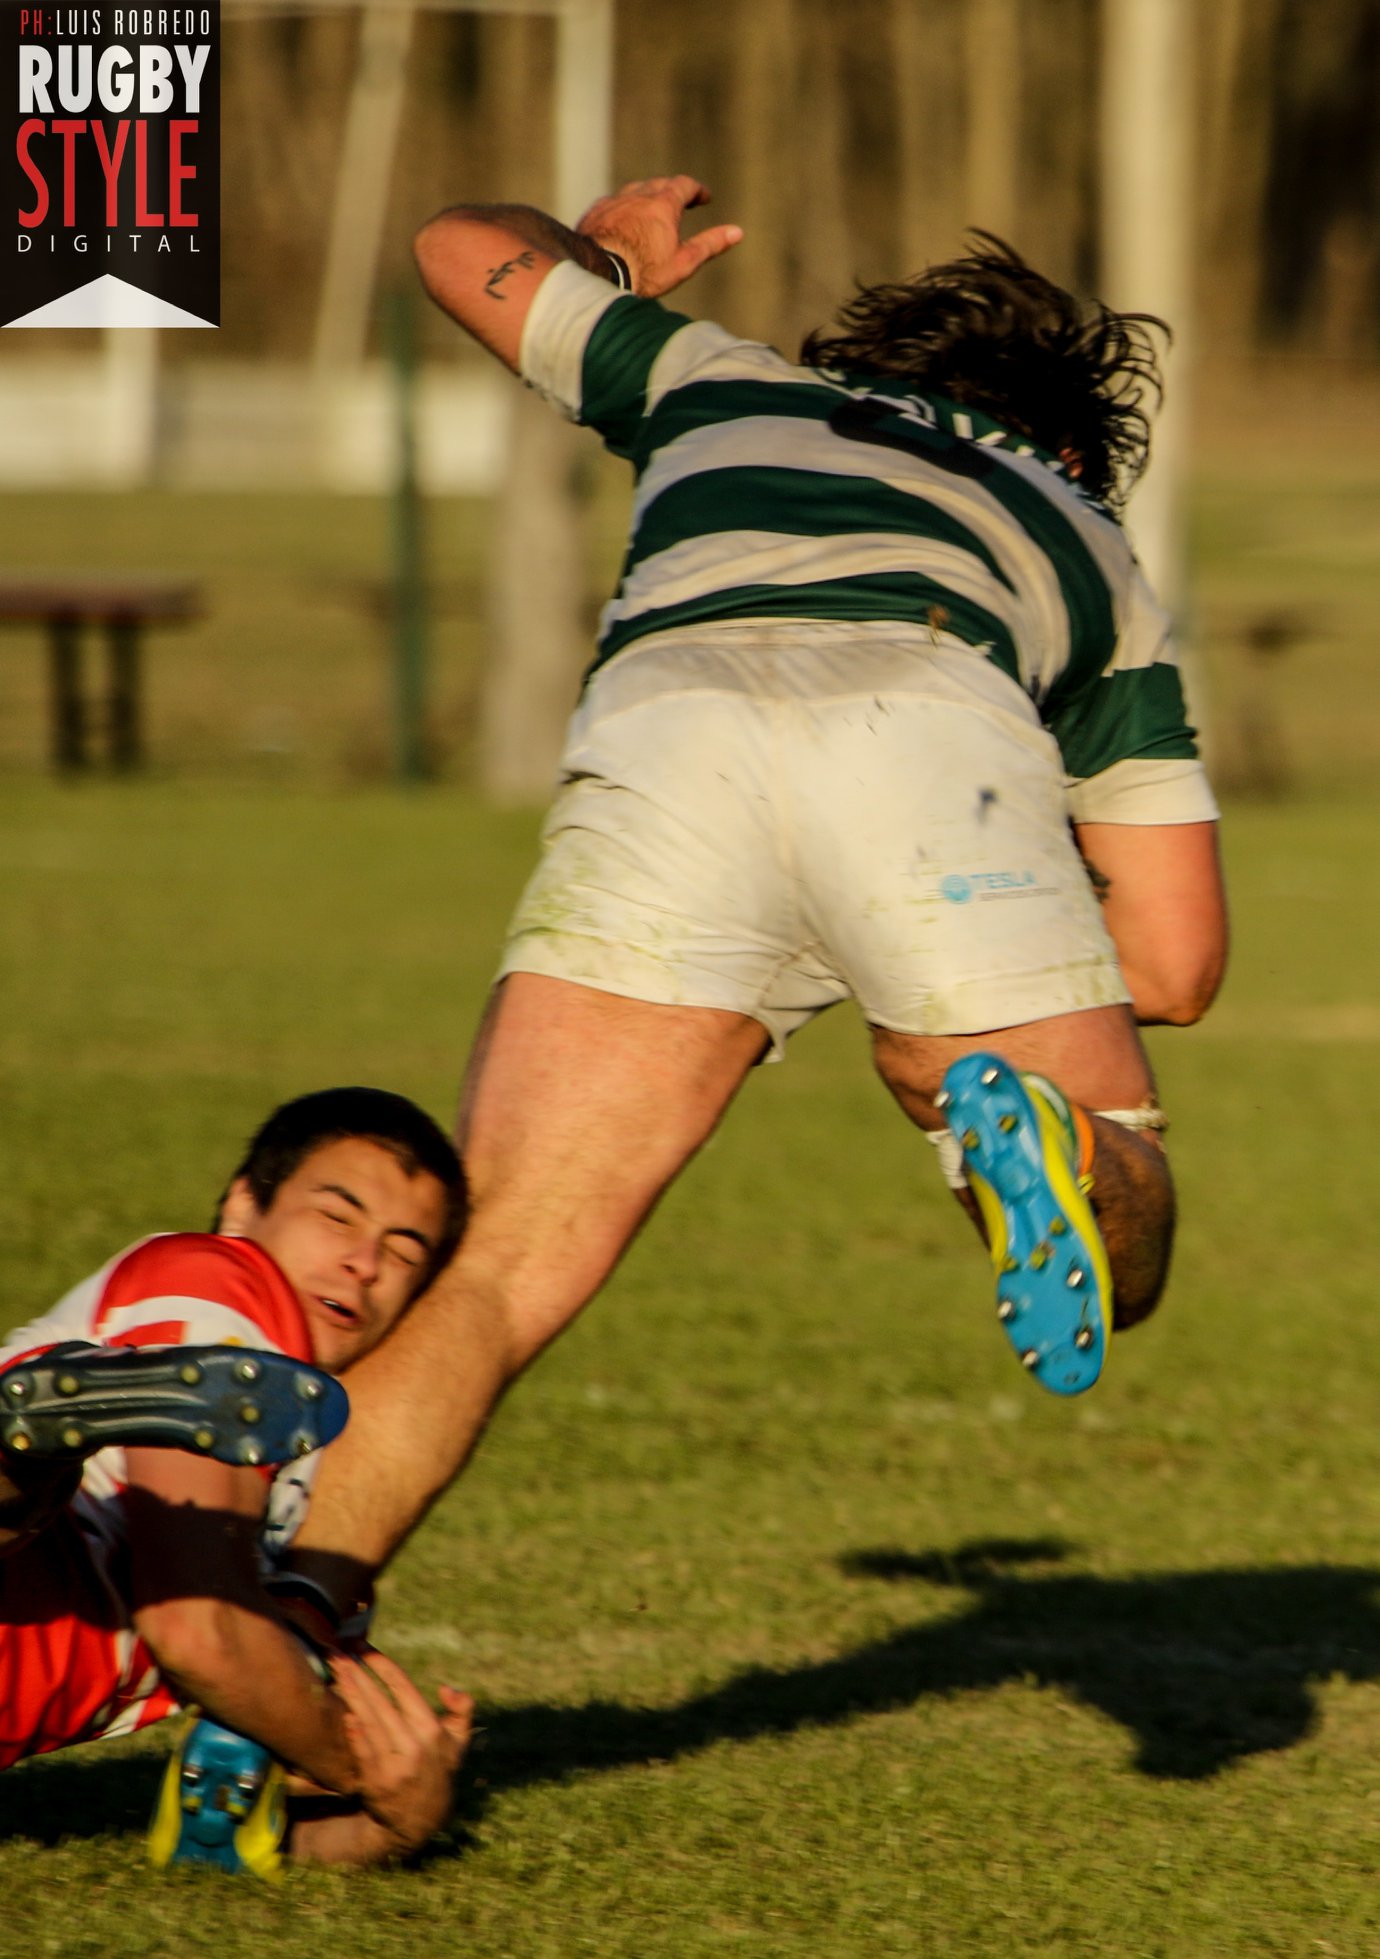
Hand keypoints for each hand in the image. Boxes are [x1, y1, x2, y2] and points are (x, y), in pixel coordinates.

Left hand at [330, 1651, 474, 1857]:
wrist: (420, 1820)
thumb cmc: (439, 1769)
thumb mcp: (459, 1741)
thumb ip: (462, 1710)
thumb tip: (446, 1689)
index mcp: (431, 1730)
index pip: (402, 1688)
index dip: (382, 1665)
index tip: (364, 1648)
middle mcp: (412, 1745)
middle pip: (379, 1701)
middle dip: (357, 1674)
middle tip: (338, 1652)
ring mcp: (392, 1765)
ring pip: (367, 1721)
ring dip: (349, 1694)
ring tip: (335, 1671)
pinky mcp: (375, 1781)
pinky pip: (360, 1749)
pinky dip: (352, 1730)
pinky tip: (342, 1710)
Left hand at [576, 175, 742, 297]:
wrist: (597, 273)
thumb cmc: (644, 271)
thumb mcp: (683, 262)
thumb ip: (710, 244)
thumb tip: (737, 232)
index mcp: (663, 204)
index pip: (684, 185)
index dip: (697, 190)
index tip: (704, 197)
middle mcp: (638, 194)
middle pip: (659, 183)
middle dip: (673, 190)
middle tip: (681, 200)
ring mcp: (614, 201)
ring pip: (634, 190)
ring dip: (646, 196)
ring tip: (651, 208)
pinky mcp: (595, 211)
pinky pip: (613, 203)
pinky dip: (623, 207)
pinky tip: (622, 220)